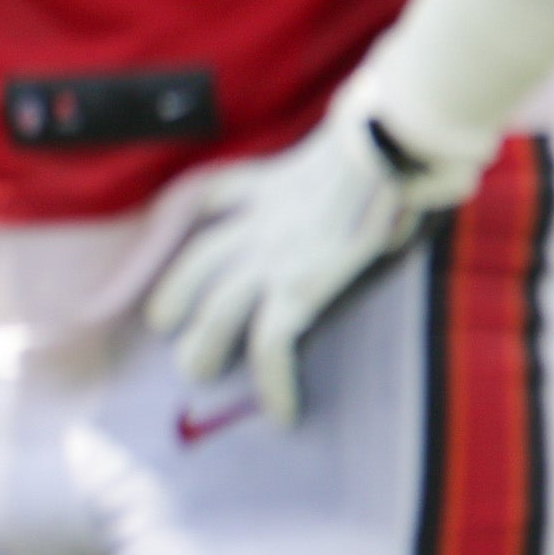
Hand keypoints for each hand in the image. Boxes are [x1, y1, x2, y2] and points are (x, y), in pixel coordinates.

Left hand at [146, 113, 463, 424]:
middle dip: (173, 297)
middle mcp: (259, 222)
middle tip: (166, 325)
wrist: (386, 145)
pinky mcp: (299, 289)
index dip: (184, 220)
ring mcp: (274, 258)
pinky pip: (272, 345)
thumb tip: (387, 176)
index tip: (177, 233)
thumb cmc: (384, 143)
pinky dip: (274, 383)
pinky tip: (283, 413)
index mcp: (267, 183)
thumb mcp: (341, 141)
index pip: (208, 198)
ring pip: (216, 313)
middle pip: (196, 264)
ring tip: (198, 373)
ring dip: (203, 348)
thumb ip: (335, 158)